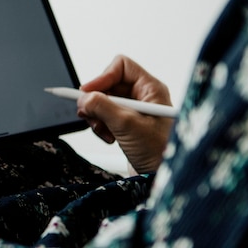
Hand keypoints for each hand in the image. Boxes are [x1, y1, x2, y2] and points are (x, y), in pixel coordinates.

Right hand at [77, 55, 173, 173]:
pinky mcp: (127, 126)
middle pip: (108, 85)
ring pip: (103, 102)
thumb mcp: (127, 126)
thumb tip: (84, 97)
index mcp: (150, 89)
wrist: (163, 179)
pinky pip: (104, 117)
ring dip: (97, 116)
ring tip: (104, 131)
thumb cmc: (160, 153)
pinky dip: (101, 127)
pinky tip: (109, 139)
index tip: (86, 93)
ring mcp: (134, 112)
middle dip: (96, 101)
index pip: (120, 67)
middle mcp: (143, 97)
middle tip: (90, 115)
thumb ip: (103, 107)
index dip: (101, 77)